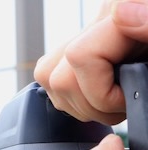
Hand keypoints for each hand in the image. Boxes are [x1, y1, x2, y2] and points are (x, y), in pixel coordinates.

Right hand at [34, 0, 147, 124]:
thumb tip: (124, 15)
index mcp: (122, 15)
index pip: (80, 57)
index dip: (102, 92)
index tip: (130, 100)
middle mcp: (103, 20)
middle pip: (56, 74)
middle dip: (89, 104)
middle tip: (125, 105)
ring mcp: (89, 34)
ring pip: (49, 76)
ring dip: (79, 102)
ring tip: (115, 102)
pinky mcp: (85, 49)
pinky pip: (55, 73)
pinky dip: (74, 95)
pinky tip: (102, 96)